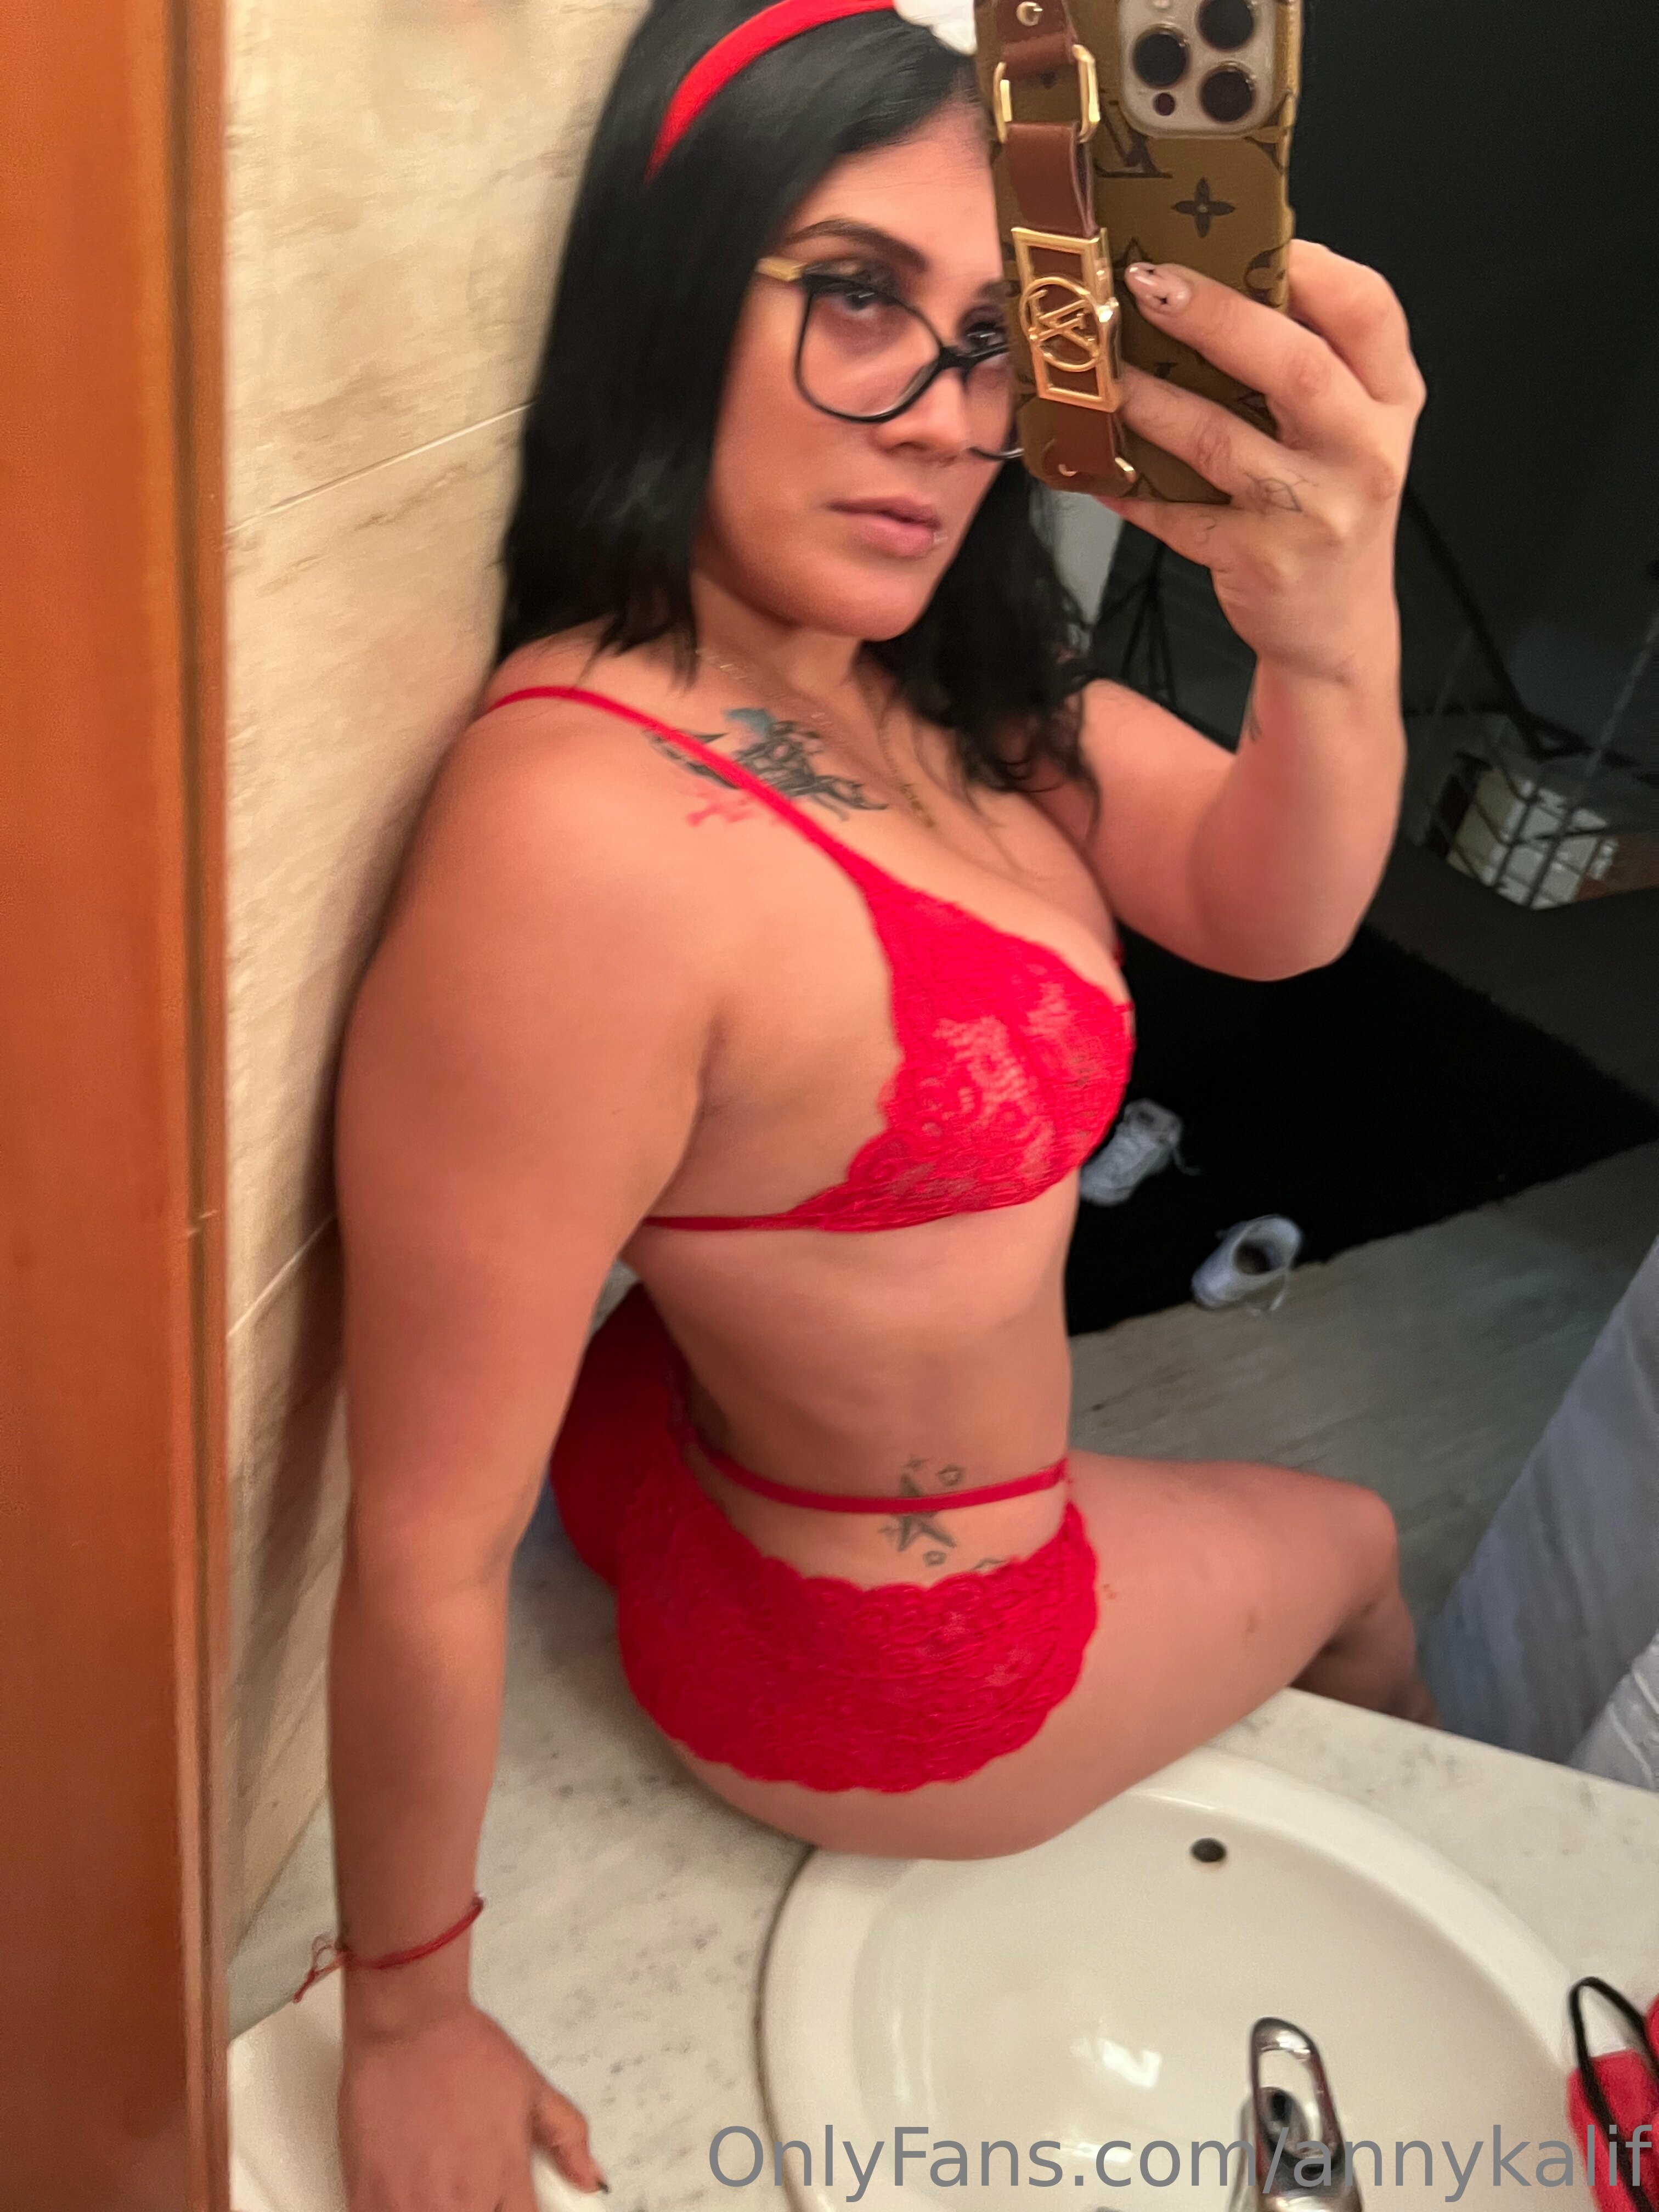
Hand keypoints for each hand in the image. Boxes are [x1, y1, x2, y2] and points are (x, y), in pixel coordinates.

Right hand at [340, 2001, 606, 2208]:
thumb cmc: (468, 2050)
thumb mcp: (532, 2087)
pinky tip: (407, 2195)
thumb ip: (567, 2137)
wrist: (408, 2022)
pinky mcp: (366, 2198)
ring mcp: (408, 2204)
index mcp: (504, 2178)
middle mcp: (459, 2200)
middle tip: (470, 2190)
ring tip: (439, 2190)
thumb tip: (594, 2182)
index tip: (505, 2205)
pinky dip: (397, 2211)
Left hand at [1098, 241, 1425, 686]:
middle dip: (1216, 315)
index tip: (1244, 235)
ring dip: (1151, 399)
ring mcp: (1315, 510)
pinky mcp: (1262, 561)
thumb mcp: (1346, 431)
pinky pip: (1179, 515)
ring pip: (1221, 439)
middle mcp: (1364, 451)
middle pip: (1294, 364)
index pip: (1369, 309)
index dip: (1308, 264)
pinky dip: (1130, 488)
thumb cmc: (1328, 507)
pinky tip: (1091, 462)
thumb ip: (1309, 363)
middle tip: (1148, 283)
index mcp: (1390, 400)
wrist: (1335, 628)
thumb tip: (1213, 281)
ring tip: (1102, 371)